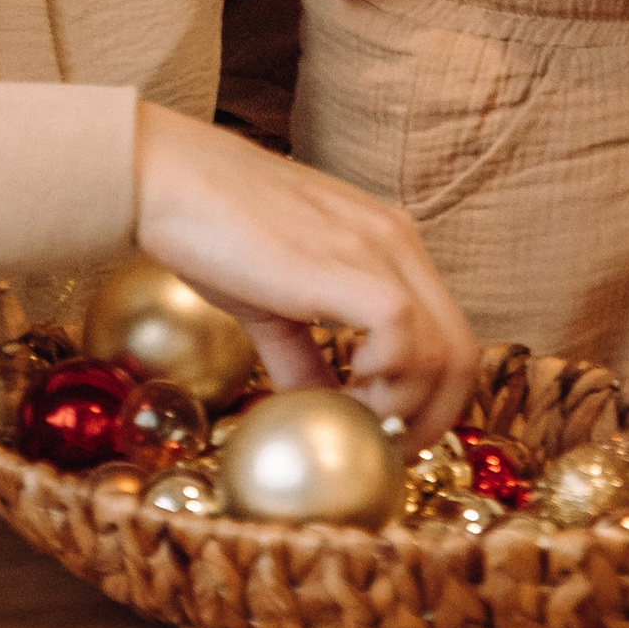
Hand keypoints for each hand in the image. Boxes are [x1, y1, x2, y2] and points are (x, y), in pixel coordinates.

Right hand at [133, 102, 478, 449]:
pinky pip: (403, 333)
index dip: (431, 399)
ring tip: (353, 421)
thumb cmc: (212, 231)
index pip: (448, 334)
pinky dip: (385, 380)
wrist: (167, 179)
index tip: (386, 434)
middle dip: (432, 418)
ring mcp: (377, 248)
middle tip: (382, 448)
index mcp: (388, 243)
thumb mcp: (273, 303)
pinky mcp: (345, 265)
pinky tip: (343, 393)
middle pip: (462, 352)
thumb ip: (304, 358)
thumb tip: (320, 414)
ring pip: (444, 350)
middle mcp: (397, 241)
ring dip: (405, 408)